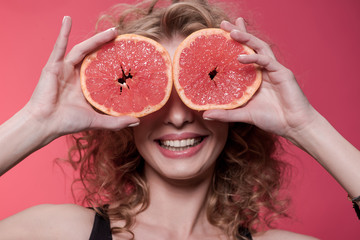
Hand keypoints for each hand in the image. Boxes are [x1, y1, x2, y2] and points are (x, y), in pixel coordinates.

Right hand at [24, 16, 138, 138]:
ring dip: (96, 38)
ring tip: (111, 31)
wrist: (46, 124)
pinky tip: (67, 20)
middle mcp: (75, 75)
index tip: (126, 54)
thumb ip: (116, 122)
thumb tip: (137, 122)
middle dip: (107, 45)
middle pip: (94, 55)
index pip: (101, 68)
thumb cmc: (68, 122)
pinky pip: (60, 46)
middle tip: (120, 36)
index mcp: (85, 85)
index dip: (112, 60)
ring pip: (82, 49)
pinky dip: (63, 32)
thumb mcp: (97, 120)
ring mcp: (64, 69)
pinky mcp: (53, 66)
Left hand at [203, 18, 316, 138]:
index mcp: (255, 76)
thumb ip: (226, 114)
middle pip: (251, 46)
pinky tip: (241, 57)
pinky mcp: (283, 74)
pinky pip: (267, 61)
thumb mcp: (243, 114)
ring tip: (232, 32)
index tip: (217, 36)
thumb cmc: (271, 119)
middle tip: (224, 24)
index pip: (242, 55)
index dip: (233, 44)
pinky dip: (254, 58)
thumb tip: (205, 115)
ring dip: (247, 38)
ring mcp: (274, 70)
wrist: (294, 126)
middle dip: (238, 33)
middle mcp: (263, 70)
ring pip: (260, 48)